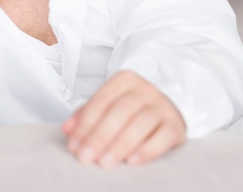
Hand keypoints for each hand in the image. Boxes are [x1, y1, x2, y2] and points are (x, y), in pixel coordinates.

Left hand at [62, 71, 185, 167]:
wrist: (166, 108)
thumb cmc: (130, 109)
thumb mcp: (107, 105)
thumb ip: (86, 115)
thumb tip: (67, 129)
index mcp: (124, 80)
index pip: (101, 101)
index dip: (85, 124)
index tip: (74, 145)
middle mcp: (144, 89)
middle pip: (120, 111)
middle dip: (100, 136)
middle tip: (86, 157)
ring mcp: (162, 106)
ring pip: (141, 123)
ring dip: (120, 144)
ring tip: (105, 162)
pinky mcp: (175, 125)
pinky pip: (162, 137)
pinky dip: (146, 150)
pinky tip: (131, 161)